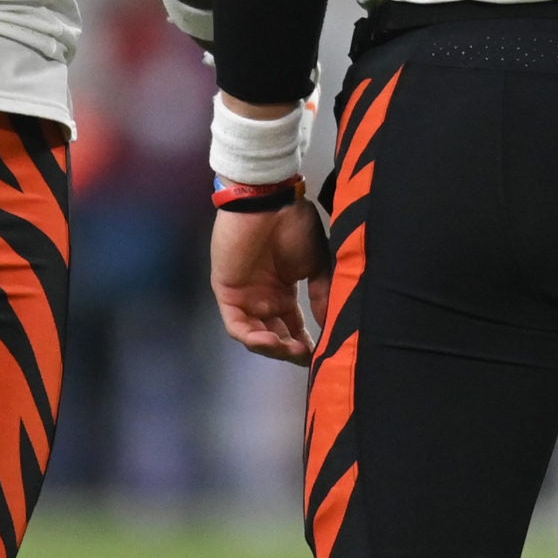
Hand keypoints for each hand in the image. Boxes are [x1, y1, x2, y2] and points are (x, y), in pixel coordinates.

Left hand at [212, 199, 331, 362]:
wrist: (268, 200)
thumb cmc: (293, 224)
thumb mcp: (316, 263)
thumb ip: (321, 294)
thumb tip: (330, 323)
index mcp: (283, 293)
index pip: (294, 329)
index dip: (307, 345)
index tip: (323, 355)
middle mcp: (263, 298)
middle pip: (276, 337)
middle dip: (292, 352)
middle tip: (309, 357)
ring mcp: (244, 296)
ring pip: (255, 337)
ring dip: (274, 349)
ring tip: (293, 351)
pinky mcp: (227, 292)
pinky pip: (236, 325)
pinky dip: (252, 339)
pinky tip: (272, 341)